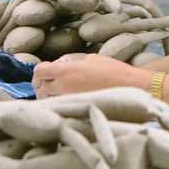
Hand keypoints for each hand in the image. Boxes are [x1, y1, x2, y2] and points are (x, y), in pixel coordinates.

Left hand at [32, 53, 146, 97]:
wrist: (129, 88)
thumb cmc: (113, 71)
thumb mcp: (91, 59)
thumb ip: (74, 63)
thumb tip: (66, 67)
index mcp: (64, 71)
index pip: (39, 71)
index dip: (40, 71)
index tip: (45, 72)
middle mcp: (62, 86)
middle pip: (40, 86)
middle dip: (43, 84)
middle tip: (50, 83)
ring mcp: (68, 100)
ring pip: (48, 99)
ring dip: (50, 95)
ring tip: (59, 93)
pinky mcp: (75, 109)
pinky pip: (61, 106)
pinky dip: (61, 103)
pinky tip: (68, 101)